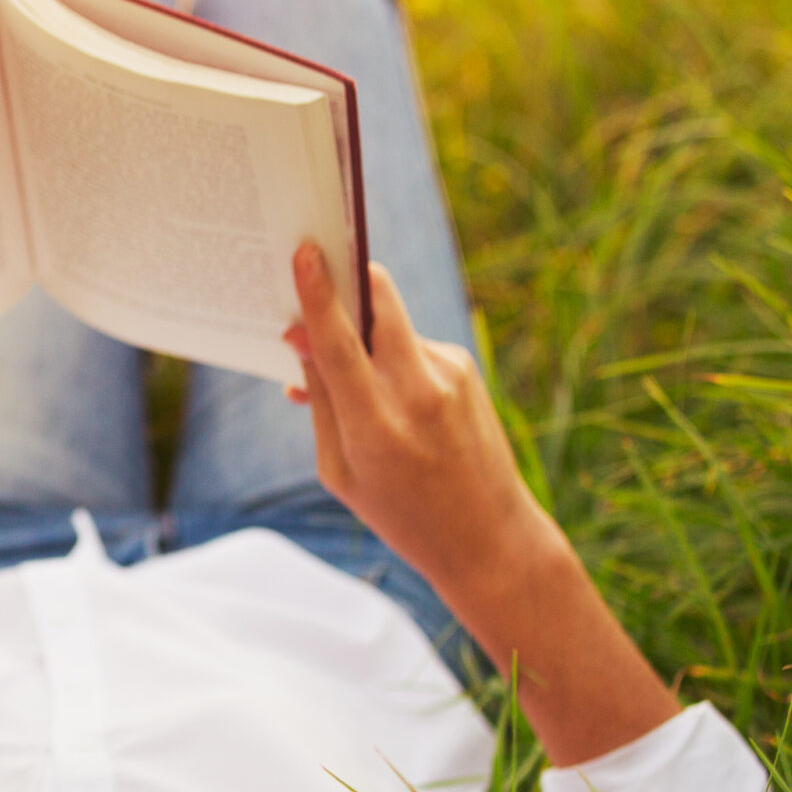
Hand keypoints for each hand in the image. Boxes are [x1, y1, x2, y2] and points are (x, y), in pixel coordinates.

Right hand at [286, 243, 556, 593]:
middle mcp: (419, 390)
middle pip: (380, 300)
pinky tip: (386, 401)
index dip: (319, 296)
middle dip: (347, 279)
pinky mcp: (465, 368)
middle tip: (319, 269)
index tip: (305, 253)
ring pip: (389, 325)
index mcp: (377, 426)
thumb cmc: (402, 513)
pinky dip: (386, 360)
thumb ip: (321, 401)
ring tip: (350, 388)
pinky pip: (409, 345)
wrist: (491, 538)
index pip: (342, 344)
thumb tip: (300, 339)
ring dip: (361, 337)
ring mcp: (449, 374)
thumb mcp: (341, 471)